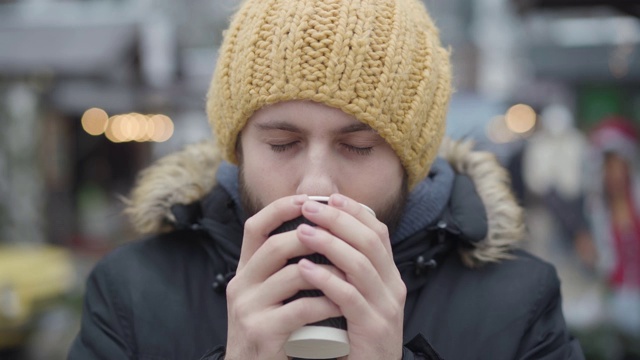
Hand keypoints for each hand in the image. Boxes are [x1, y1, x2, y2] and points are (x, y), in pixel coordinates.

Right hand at [224, 194, 341, 359]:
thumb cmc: (271, 333)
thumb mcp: (269, 296)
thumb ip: (284, 268)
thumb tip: (318, 232)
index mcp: (244, 272)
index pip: (254, 227)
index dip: (279, 209)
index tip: (307, 199)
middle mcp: (240, 286)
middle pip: (275, 245)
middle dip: (311, 236)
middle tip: (339, 234)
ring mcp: (248, 309)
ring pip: (292, 275)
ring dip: (327, 271)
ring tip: (352, 271)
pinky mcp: (262, 332)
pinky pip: (301, 309)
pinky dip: (326, 303)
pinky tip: (342, 303)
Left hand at [294, 194, 405, 359]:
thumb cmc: (357, 338)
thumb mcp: (359, 299)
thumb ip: (349, 271)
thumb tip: (324, 235)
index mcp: (390, 277)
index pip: (378, 232)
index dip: (355, 212)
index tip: (331, 197)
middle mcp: (393, 288)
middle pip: (369, 241)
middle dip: (338, 219)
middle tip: (309, 207)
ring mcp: (386, 308)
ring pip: (360, 264)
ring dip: (328, 243)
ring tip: (301, 231)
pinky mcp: (372, 329)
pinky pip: (349, 297)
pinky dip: (326, 279)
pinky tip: (304, 269)